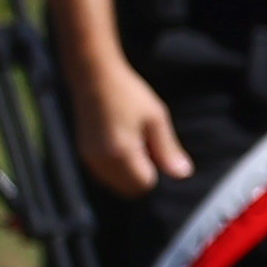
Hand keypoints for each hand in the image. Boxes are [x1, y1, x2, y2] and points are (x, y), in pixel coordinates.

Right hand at [73, 56, 187, 197]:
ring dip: (129, 173)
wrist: (94, 76)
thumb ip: (168, 150)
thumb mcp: (156, 119)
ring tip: (133, 142)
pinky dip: (116, 167)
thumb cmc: (129, 94)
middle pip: (129, 189)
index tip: (157, 149)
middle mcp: (100, 160)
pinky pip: (104, 174)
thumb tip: (183, 175)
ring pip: (115, 184)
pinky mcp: (83, 152)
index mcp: (120, 153)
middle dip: (143, 175)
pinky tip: (121, 142)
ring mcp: (88, 158)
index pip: (144, 184)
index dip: (157, 171)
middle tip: (146, 146)